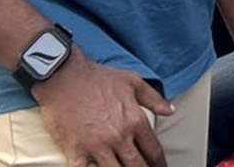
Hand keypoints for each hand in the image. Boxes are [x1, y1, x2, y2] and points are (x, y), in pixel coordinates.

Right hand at [27, 65, 182, 166]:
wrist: (62, 76)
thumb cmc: (97, 77)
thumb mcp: (132, 81)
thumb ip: (154, 98)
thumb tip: (170, 110)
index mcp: (135, 122)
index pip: (154, 151)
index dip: (159, 163)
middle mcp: (119, 137)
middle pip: (137, 166)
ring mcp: (97, 146)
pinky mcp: (75, 150)